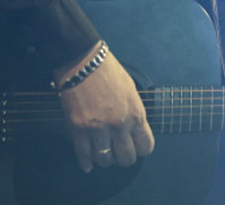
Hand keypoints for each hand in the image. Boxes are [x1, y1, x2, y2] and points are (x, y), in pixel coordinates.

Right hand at [54, 43, 154, 171]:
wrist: (83, 62)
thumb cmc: (108, 72)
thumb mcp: (131, 90)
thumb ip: (134, 112)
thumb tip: (134, 130)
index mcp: (136, 114)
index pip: (145, 147)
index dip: (140, 150)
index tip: (135, 148)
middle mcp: (119, 124)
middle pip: (126, 158)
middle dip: (123, 158)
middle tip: (117, 152)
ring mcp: (98, 128)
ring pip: (105, 160)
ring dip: (104, 159)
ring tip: (102, 153)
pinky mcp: (78, 128)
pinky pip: (84, 155)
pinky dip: (86, 162)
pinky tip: (87, 164)